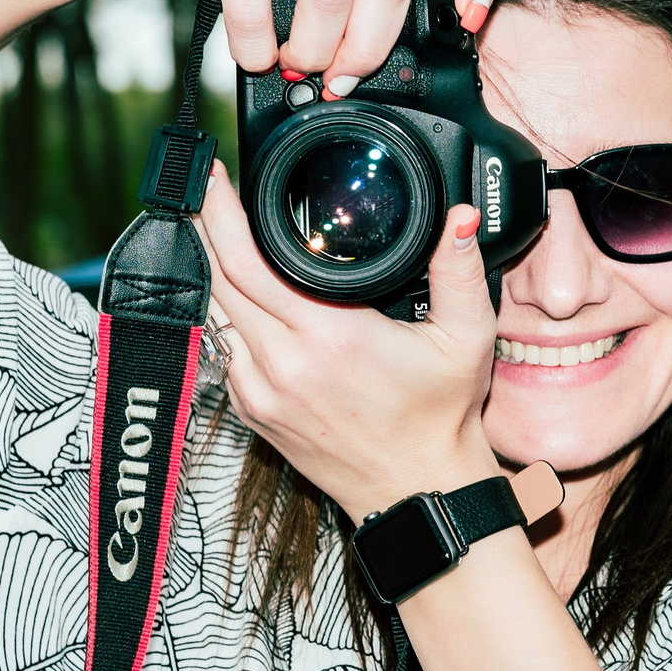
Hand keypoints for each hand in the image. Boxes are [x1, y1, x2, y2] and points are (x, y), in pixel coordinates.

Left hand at [193, 160, 500, 519]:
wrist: (418, 494)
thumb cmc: (441, 419)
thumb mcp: (466, 339)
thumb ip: (458, 271)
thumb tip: (459, 218)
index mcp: (328, 336)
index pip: (248, 260)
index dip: (222, 212)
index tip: (215, 176)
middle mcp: (283, 363)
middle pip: (217, 279)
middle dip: (205, 228)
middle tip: (206, 189)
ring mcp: (260, 392)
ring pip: (213, 314)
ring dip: (209, 270)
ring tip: (213, 231)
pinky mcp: (253, 412)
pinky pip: (222, 350)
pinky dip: (224, 315)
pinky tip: (235, 293)